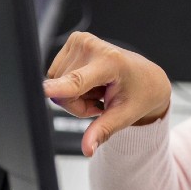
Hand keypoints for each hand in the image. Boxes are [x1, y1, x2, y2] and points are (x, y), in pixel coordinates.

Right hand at [42, 32, 171, 155]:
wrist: (147, 77)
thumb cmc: (138, 94)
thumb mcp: (124, 116)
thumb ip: (102, 130)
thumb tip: (88, 149)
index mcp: (111, 62)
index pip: (78, 81)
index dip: (59, 88)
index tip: (43, 91)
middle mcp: (93, 46)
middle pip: (63, 93)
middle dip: (78, 104)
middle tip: (101, 100)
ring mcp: (81, 40)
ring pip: (57, 85)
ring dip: (75, 95)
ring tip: (98, 90)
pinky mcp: (74, 41)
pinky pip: (56, 75)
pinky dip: (71, 85)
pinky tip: (91, 81)